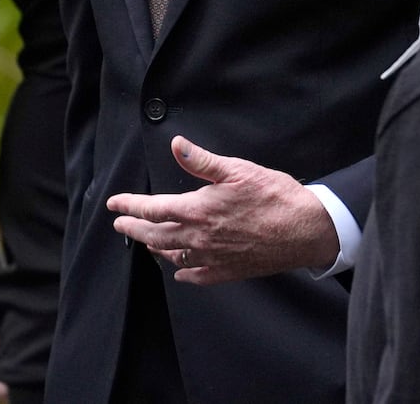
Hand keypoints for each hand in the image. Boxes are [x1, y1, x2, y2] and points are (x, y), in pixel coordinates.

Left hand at [106, 135, 339, 284]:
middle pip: (155, 236)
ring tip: (145, 242)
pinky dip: (183, 271)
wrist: (306, 230)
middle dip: (134, 230)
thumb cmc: (274, 196)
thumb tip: (175, 144)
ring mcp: (213, 257)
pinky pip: (197, 275)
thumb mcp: (237, 169)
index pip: (152, 209)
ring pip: (173, 255)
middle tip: (120, 225)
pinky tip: (179, 269)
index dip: (129, 206)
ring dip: (154, 248)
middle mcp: (200, 237)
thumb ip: (201, 160)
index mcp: (198, 210)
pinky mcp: (228, 271)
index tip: (113, 204)